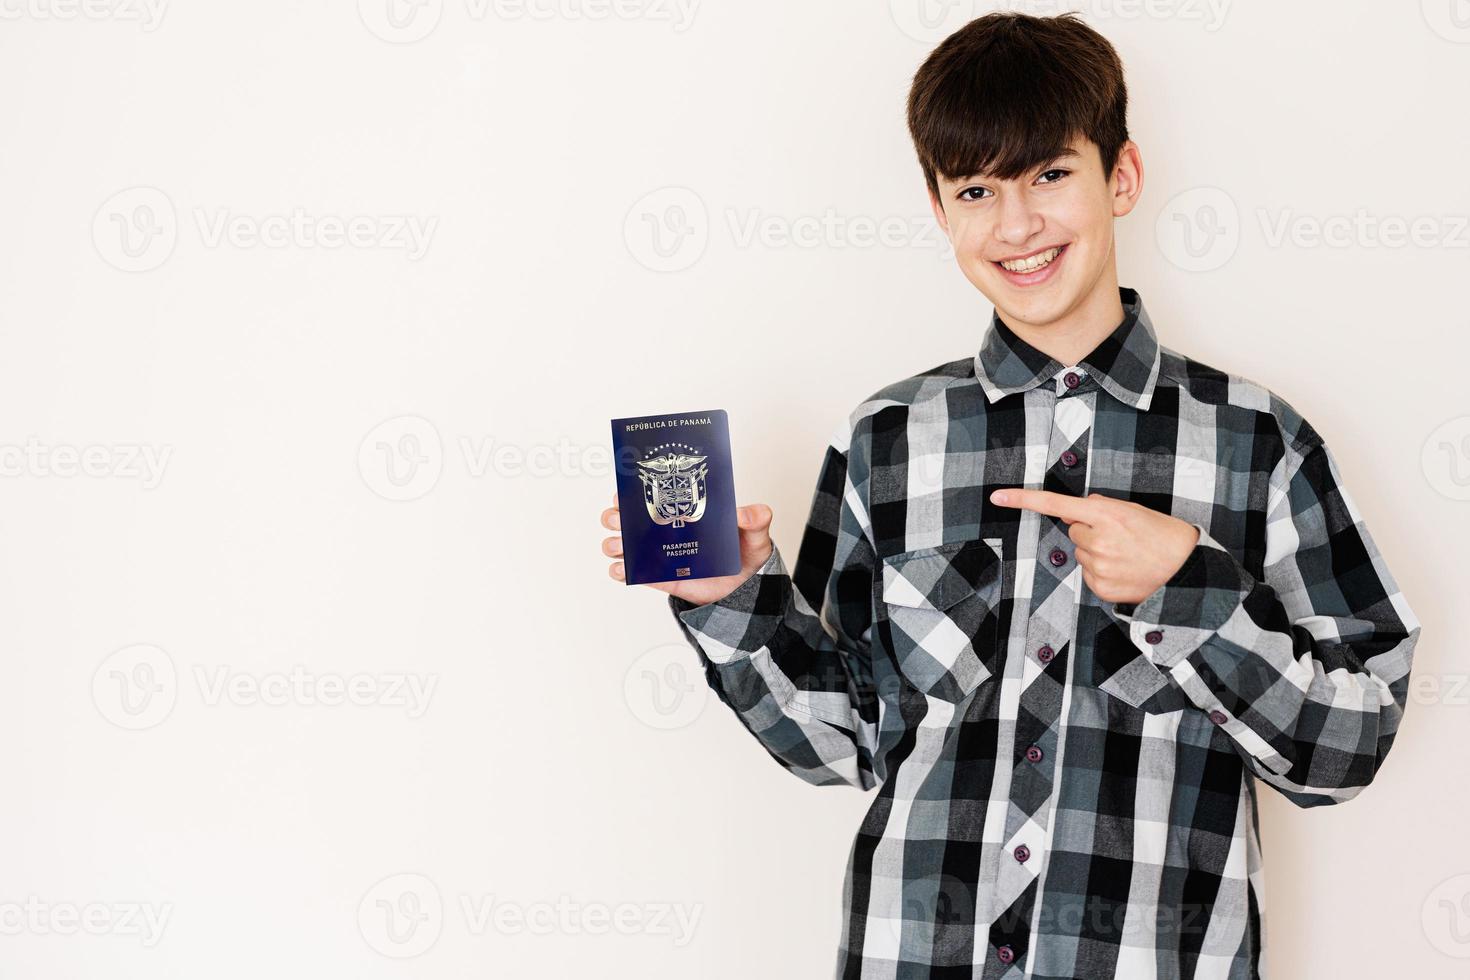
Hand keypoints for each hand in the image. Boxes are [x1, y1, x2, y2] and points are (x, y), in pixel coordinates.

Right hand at [601, 491, 775, 605]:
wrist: (744, 589)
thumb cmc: (745, 553)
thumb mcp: (755, 533)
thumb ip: (756, 519)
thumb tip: (746, 513)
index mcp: (683, 511)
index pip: (652, 495)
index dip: (632, 491)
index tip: (625, 491)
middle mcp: (665, 530)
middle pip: (628, 518)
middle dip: (615, 516)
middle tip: (619, 518)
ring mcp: (660, 554)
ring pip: (624, 545)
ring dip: (614, 543)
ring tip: (619, 545)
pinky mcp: (661, 578)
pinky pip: (635, 574)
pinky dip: (622, 571)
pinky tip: (622, 568)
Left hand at [989, 488, 1199, 604]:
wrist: (1187, 571)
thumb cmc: (1163, 536)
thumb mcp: (1133, 510)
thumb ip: (1101, 507)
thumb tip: (1075, 508)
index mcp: (1106, 515)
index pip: (1056, 504)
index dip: (1023, 500)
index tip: (997, 497)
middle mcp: (1097, 540)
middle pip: (1073, 530)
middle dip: (1090, 532)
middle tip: (1121, 538)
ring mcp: (1097, 567)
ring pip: (1081, 554)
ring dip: (1097, 553)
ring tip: (1127, 555)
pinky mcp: (1099, 588)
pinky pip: (1088, 575)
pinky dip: (1102, 572)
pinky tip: (1124, 571)